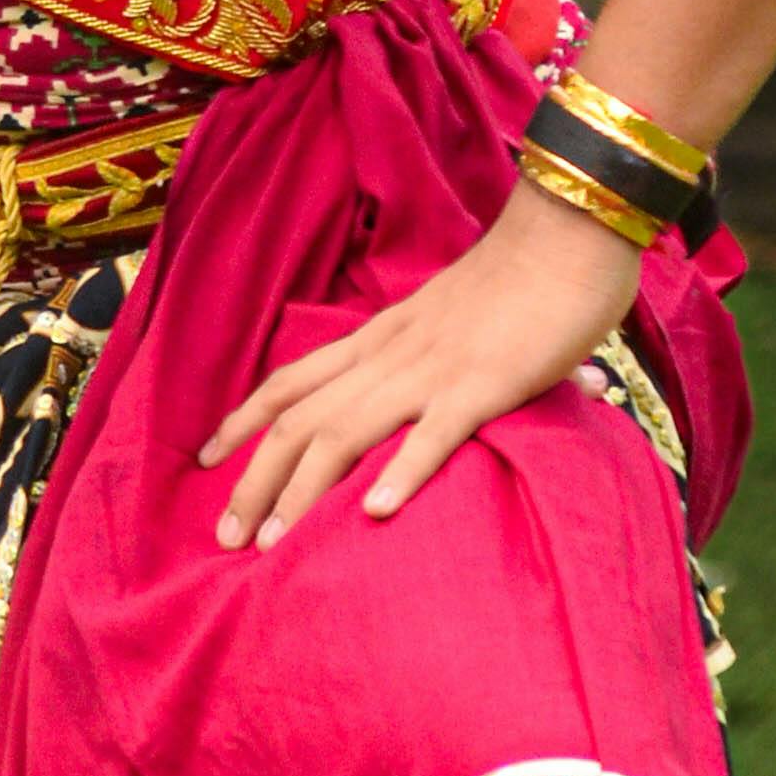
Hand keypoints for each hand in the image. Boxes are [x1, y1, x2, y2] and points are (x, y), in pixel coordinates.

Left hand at [198, 177, 640, 546]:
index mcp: (380, 335)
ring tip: (272, 544)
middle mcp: (390, 353)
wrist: (569, 230)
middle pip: (301, 418)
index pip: (292, 380)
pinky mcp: (483, 382)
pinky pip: (434, 433)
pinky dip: (400, 472)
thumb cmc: (522, 278)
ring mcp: (433, 368)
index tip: (206, 461)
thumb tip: (443, 397)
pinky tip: (373, 513)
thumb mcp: (453, 318)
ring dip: (303, 491)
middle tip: (227, 536)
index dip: (243, 420)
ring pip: (345, 432)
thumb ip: (437, 357)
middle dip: (256, 479)